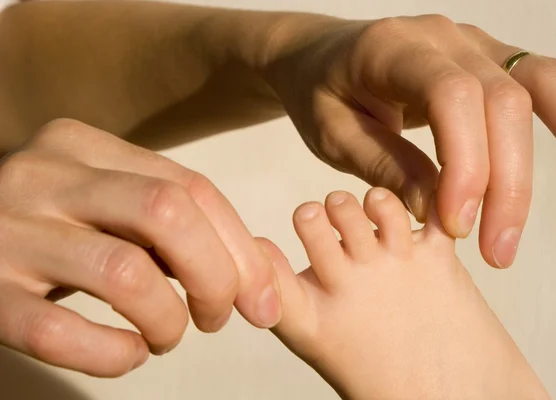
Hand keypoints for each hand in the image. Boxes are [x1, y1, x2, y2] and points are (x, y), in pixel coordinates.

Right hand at [0, 119, 280, 376]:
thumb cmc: (51, 223)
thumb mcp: (103, 198)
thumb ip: (164, 217)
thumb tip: (247, 270)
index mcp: (85, 146)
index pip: (192, 188)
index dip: (241, 247)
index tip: (262, 298)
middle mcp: (44, 176)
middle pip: (167, 214)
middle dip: (216, 276)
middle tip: (218, 317)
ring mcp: (8, 231)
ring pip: (124, 273)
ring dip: (168, 318)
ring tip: (169, 335)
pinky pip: (60, 332)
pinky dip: (113, 354)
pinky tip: (129, 354)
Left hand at [264, 14, 555, 267]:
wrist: (319, 57)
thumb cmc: (320, 93)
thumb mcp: (331, 133)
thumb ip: (384, 164)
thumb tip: (437, 207)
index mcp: (393, 48)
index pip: (452, 97)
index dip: (465, 163)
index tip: (457, 226)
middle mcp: (443, 38)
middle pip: (503, 99)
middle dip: (509, 181)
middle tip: (498, 250)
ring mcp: (473, 43)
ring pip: (540, 83)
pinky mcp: (490, 60)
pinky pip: (548, 74)